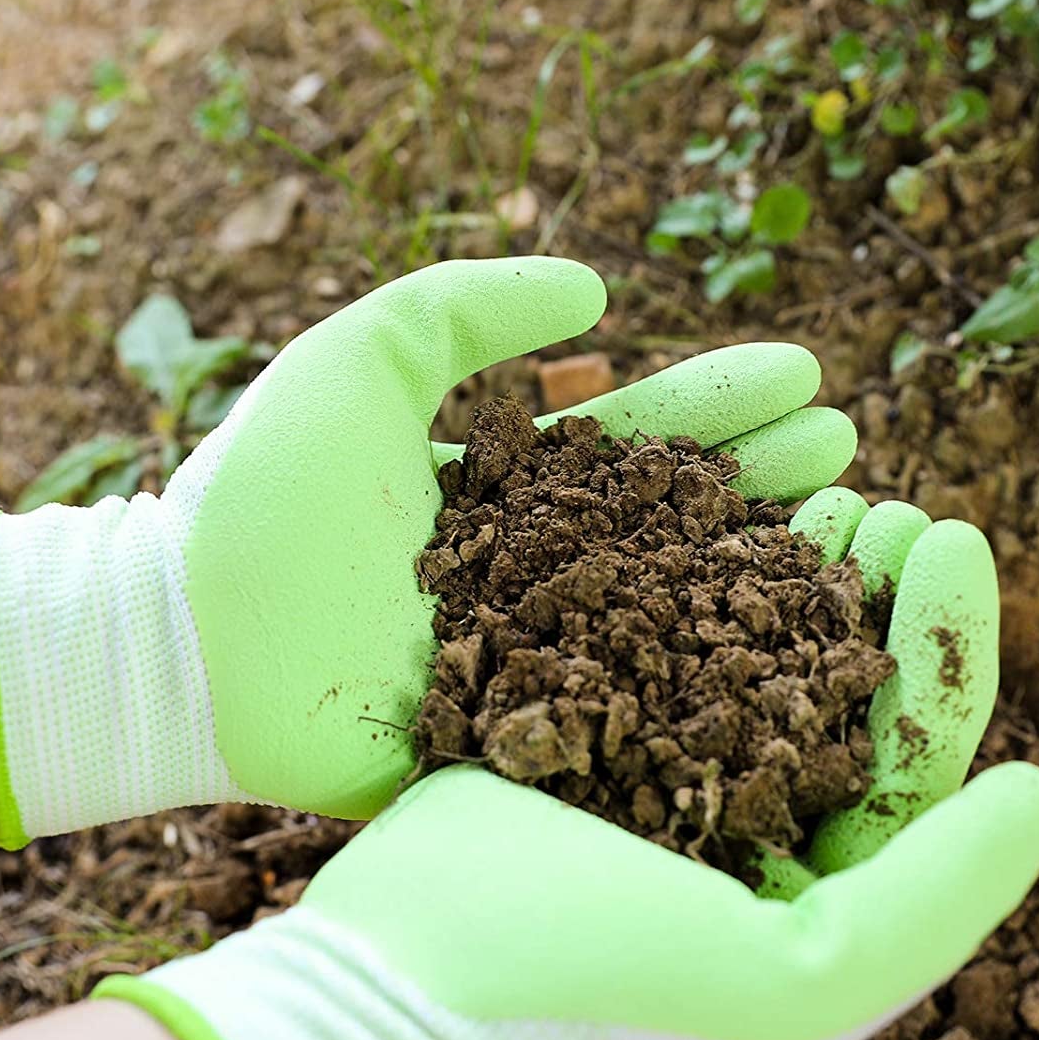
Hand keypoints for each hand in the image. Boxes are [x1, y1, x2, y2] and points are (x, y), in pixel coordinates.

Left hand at [0, 258, 855, 846]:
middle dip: (766, 484)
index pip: (638, 441)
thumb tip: (595, 293)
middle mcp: (538, 577)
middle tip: (850, 454)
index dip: (722, 406)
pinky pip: (633, 717)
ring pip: (673, 619)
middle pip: (675, 526)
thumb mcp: (362, 360)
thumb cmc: (264, 495)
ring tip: (850, 538)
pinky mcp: (524, 745)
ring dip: (760, 581)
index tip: (806, 378)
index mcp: (510, 490)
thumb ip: (466, 309)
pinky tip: (793, 673)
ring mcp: (536, 664)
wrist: (188, 642)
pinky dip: (712, 695)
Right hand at [96, 498, 1038, 1039]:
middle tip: (882, 503)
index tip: (950, 534)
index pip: (914, 765)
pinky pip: (658, 652)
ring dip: (791, 579)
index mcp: (813, 908)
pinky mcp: (577, 749)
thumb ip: (937, 900)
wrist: (394, 992)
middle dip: (871, 598)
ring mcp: (659, 793)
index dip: (944, 649)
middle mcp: (746, 847)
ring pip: (750, 667)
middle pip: (838, 705)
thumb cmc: (598, 987)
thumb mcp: (796, 979)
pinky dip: (694, 587)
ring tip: (817, 495)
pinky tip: (711, 518)